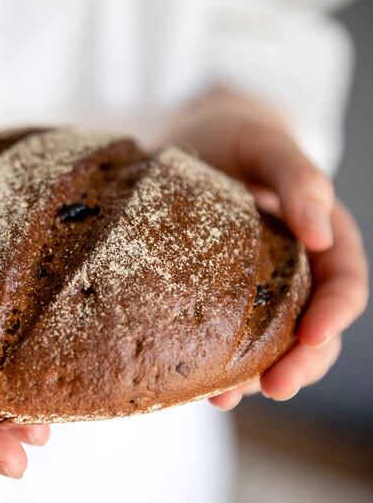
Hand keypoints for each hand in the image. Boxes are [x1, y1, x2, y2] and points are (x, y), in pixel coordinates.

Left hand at [164, 89, 368, 408]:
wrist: (188, 140)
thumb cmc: (234, 136)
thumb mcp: (265, 144)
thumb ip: (298, 177)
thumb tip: (319, 230)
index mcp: (321, 238)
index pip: (344, 284)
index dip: (335, 314)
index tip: (314, 335)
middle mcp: (294, 271)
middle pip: (313, 329)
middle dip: (300, 363)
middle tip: (274, 388)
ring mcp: (255, 289)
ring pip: (272, 345)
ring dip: (257, 377)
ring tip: (228, 397)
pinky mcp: (216, 297)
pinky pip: (226, 339)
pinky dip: (219, 366)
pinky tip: (203, 386)